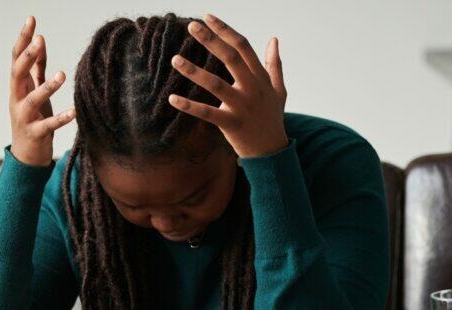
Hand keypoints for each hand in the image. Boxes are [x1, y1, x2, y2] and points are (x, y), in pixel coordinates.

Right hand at [9, 16, 75, 166]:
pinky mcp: (36, 134)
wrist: (25, 157)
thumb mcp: (33, 91)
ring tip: (62, 75)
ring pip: (32, 100)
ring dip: (46, 87)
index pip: (16, 59)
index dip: (23, 40)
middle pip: (17, 74)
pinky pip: (48, 125)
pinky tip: (74, 111)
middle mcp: (16, 100)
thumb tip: (39, 41)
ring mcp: (24, 118)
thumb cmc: (32, 119)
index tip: (31, 20)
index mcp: (17, 87)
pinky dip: (61, 119)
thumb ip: (36, 69)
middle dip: (27, 56)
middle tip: (39, 40)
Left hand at [168, 14, 286, 158]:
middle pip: (230, 58)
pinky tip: (172, 98)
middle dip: (211, 40)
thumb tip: (274, 39)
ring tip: (175, 59)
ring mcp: (242, 106)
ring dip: (194, 71)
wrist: (272, 152)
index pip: (242, 46)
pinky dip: (189, 106)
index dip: (225, 30)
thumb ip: (274, 64)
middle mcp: (252, 88)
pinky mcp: (231, 124)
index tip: (208, 17)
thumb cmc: (272, 118)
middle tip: (192, 25)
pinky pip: (207, 113)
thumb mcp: (279, 89)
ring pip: (215, 84)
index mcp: (261, 77)